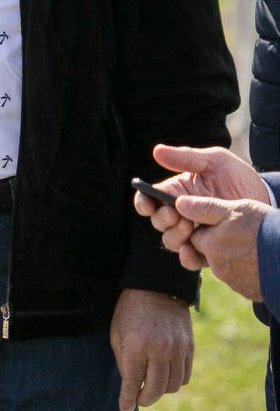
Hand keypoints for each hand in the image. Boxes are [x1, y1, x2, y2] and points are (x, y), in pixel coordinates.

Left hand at [109, 288, 191, 410]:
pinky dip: (175, 381)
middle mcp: (158, 351)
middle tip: (138, 400)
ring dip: (161, 391)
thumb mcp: (117, 335)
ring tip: (151, 387)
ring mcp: (176, 350)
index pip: (132, 384)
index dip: (128, 400)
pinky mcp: (189, 348)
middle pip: (155, 390)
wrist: (155, 290)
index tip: (124, 410)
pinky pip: (185, 376)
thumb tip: (130, 386)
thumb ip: (123, 361)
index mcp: (135, 348)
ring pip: (172, 386)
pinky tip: (165, 377)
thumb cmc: (129, 313)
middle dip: (145, 399)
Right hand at [137, 144, 269, 265]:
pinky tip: (192, 250)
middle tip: (177, 214)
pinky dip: (187, 257)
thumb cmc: (238, 176)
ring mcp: (194, 232)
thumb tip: (156, 151)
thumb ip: (186, 157)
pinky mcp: (209, 248)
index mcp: (176, 193)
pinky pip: (191, 258)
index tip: (147, 204)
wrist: (266, 198)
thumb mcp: (215, 161)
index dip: (143, 203)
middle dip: (162, 219)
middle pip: (158, 222)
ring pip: (171, 240)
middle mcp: (181, 214)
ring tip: (191, 226)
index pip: (149, 200)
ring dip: (175, 236)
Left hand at [180, 197, 271, 302]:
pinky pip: (241, 280)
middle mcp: (217, 266)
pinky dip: (247, 272)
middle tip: (241, 236)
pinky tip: (260, 261)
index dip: (207, 229)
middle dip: (218, 245)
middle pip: (209, 253)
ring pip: (225, 267)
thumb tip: (178, 204)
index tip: (223, 225)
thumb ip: (205, 208)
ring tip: (254, 247)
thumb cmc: (265, 229)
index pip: (195, 237)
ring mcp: (233, 281)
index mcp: (210, 245)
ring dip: (233, 258)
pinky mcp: (248, 291)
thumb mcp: (236, 210)